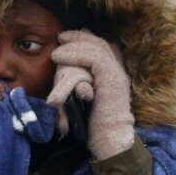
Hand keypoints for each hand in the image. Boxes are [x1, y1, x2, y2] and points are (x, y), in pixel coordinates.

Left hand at [50, 30, 134, 159]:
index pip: (104, 48)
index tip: (68, 38)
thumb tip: (68, 79)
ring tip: (57, 46)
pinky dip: (74, 53)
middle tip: (61, 36)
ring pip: (96, 47)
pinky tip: (60, 56)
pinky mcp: (111, 78)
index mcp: (114, 75)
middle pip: (100, 43)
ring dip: (74, 44)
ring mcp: (116, 74)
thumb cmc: (95, 126)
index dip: (87, 39)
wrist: (109, 139)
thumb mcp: (87, 100)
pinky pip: (93, 57)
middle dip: (79, 36)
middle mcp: (118, 71)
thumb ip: (82, 85)